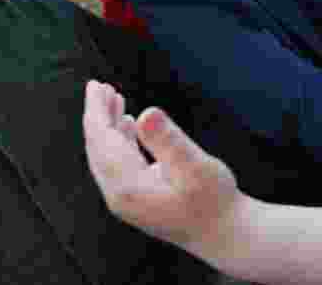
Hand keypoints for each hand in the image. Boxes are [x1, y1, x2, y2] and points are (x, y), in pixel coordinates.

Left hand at [83, 81, 243, 251]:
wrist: (224, 235)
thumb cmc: (215, 202)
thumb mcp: (196, 167)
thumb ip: (169, 140)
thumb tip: (146, 112)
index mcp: (127, 186)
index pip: (101, 140)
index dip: (96, 110)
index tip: (96, 85)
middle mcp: (119, 195)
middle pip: (98, 148)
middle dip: (98, 115)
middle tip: (101, 86)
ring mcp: (126, 200)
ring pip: (106, 155)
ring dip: (107, 126)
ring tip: (113, 99)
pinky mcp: (137, 199)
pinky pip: (118, 164)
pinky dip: (120, 141)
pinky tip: (128, 126)